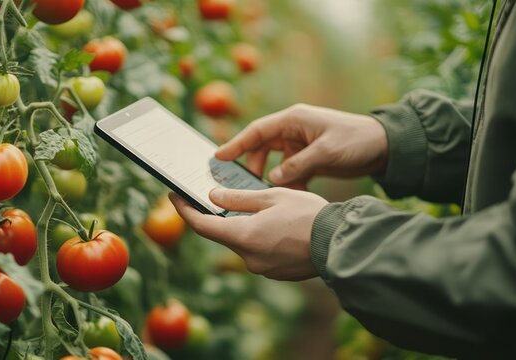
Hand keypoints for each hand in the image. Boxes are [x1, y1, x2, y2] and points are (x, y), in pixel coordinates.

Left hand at [169, 188, 327, 280]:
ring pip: (243, 242)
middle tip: (220, 194)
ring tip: (260, 207)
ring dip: (245, 226)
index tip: (174, 196)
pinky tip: (276, 225)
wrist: (341, 243)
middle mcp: (248, 257)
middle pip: (224, 233)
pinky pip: (259, 252)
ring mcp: (262, 268)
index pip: (203, 225)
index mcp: (244, 236)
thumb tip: (212, 196)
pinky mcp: (275, 273)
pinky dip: (260, 237)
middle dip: (220, 215)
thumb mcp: (272, 197)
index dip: (185, 210)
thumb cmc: (308, 215)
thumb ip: (239, 197)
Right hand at [215, 104, 388, 188]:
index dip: (236, 144)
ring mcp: (301, 145)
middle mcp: (294, 131)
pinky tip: (286, 198)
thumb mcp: (326, 152)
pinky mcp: (310, 159)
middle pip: (261, 148)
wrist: (384, 147)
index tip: (218, 158)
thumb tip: (273, 181)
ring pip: (275, 163)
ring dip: (270, 179)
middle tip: (240, 186)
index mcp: (293, 120)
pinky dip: (287, 185)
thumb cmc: (356, 141)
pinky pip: (290, 172)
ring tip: (263, 196)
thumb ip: (297, 166)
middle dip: (251, 167)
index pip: (257, 131)